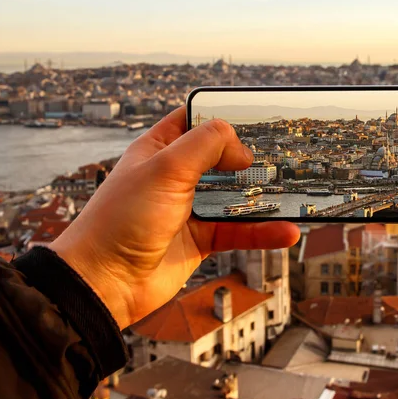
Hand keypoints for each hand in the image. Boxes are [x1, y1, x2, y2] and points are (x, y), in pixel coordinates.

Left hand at [50, 108, 299, 329]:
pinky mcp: (200, 239)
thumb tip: (242, 148)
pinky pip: (238, 231)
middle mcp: (176, 176)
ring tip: (292, 193)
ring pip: (235, 196)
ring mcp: (189, 208)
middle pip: (222, 158)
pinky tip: (285, 231)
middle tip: (282, 154)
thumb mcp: (166, 168)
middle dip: (250, 156)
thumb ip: (206, 145)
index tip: (256, 116)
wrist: (105, 283)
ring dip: (262, 197)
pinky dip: (262, 232)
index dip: (223, 115)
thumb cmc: (121, 220)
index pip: (196, 120)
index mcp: (161, 149)